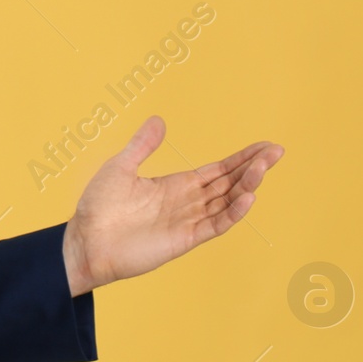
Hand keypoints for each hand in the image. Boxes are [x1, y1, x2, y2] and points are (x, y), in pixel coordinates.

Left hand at [62, 115, 283, 295]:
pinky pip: (215, 224)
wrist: (85, 241)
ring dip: (246, 185)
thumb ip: (142, 146)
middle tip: (277, 151)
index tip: (265, 147)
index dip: (242, 158)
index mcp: (176, 185)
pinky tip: (248, 197)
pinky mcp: (183, 239)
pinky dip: (233, 212)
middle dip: (253, 167)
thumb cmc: (98, 208)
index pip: (218, 170)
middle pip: (229, 183)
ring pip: (226, 201)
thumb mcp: (120, 167)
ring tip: (263, 168)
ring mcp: (188, 221)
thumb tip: (159, 119)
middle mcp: (187, 203)